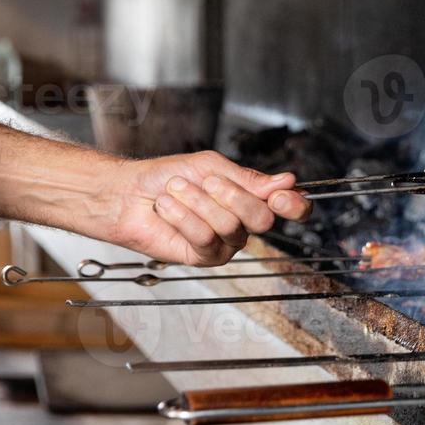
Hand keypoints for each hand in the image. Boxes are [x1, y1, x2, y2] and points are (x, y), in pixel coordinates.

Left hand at [107, 150, 309, 265]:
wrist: (130, 194)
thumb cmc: (168, 177)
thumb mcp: (211, 166)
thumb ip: (249, 178)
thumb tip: (287, 182)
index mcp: (253, 198)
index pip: (292, 207)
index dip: (294, 205)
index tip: (281, 196)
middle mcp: (245, 222)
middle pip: (262, 218)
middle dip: (232, 195)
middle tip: (207, 183)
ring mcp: (227, 242)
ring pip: (231, 226)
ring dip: (199, 202)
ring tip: (177, 192)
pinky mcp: (205, 257)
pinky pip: (205, 238)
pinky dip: (182, 216)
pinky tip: (168, 208)